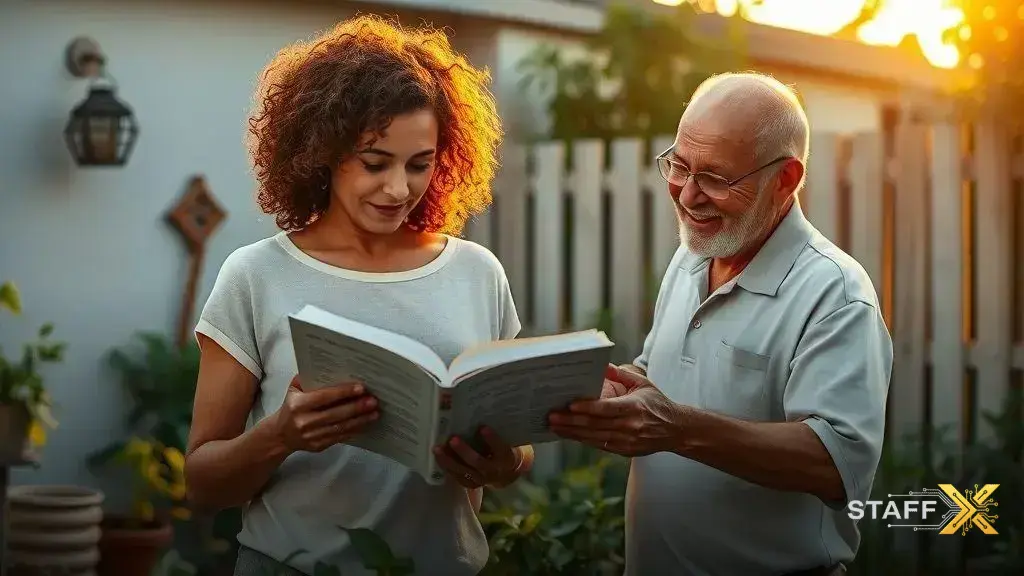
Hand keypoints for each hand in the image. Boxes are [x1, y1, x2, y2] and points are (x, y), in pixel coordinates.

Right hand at [271, 376, 378, 453]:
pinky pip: (340, 437)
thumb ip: (307, 378)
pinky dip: (354, 430)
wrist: (280, 435)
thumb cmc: (291, 406)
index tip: (361, 388)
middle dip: (356, 407)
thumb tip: (330, 367)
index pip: (323, 397)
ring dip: (360, 420)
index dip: (343, 393)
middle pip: (335, 414)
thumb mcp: (293, 390)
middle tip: (373, 401)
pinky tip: (365, 424)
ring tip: (375, 413)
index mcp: (297, 405)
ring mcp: (312, 436)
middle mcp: (304, 421)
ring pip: (340, 428)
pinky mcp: (318, 446)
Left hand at [433, 426, 521, 488]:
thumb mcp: (507, 440)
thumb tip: (482, 410)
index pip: (500, 449)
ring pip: (464, 471)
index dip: (492, 439)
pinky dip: (447, 467)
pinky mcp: (471, 484)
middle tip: (453, 439)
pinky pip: (457, 477)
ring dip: (449, 460)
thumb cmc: (505, 449)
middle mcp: (494, 471)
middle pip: (477, 462)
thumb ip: (498, 431)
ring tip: (437, 448)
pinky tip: (438, 456)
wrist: (507, 472)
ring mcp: (481, 479)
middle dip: (464, 451)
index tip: (482, 427)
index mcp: (507, 458)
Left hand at [548, 366, 682, 456]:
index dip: (587, 408)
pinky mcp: (624, 451)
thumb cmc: (658, 404)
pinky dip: (583, 440)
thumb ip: (621, 374)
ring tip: (554, 426)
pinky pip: (599, 445)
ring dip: (572, 433)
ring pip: (593, 438)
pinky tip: (569, 435)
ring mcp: (626, 441)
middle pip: (595, 425)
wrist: (676, 430)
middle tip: (551, 416)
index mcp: (634, 408)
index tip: (569, 406)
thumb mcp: (643, 384)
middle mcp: (629, 426)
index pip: (606, 409)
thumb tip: (602, 365)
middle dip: (570, 421)